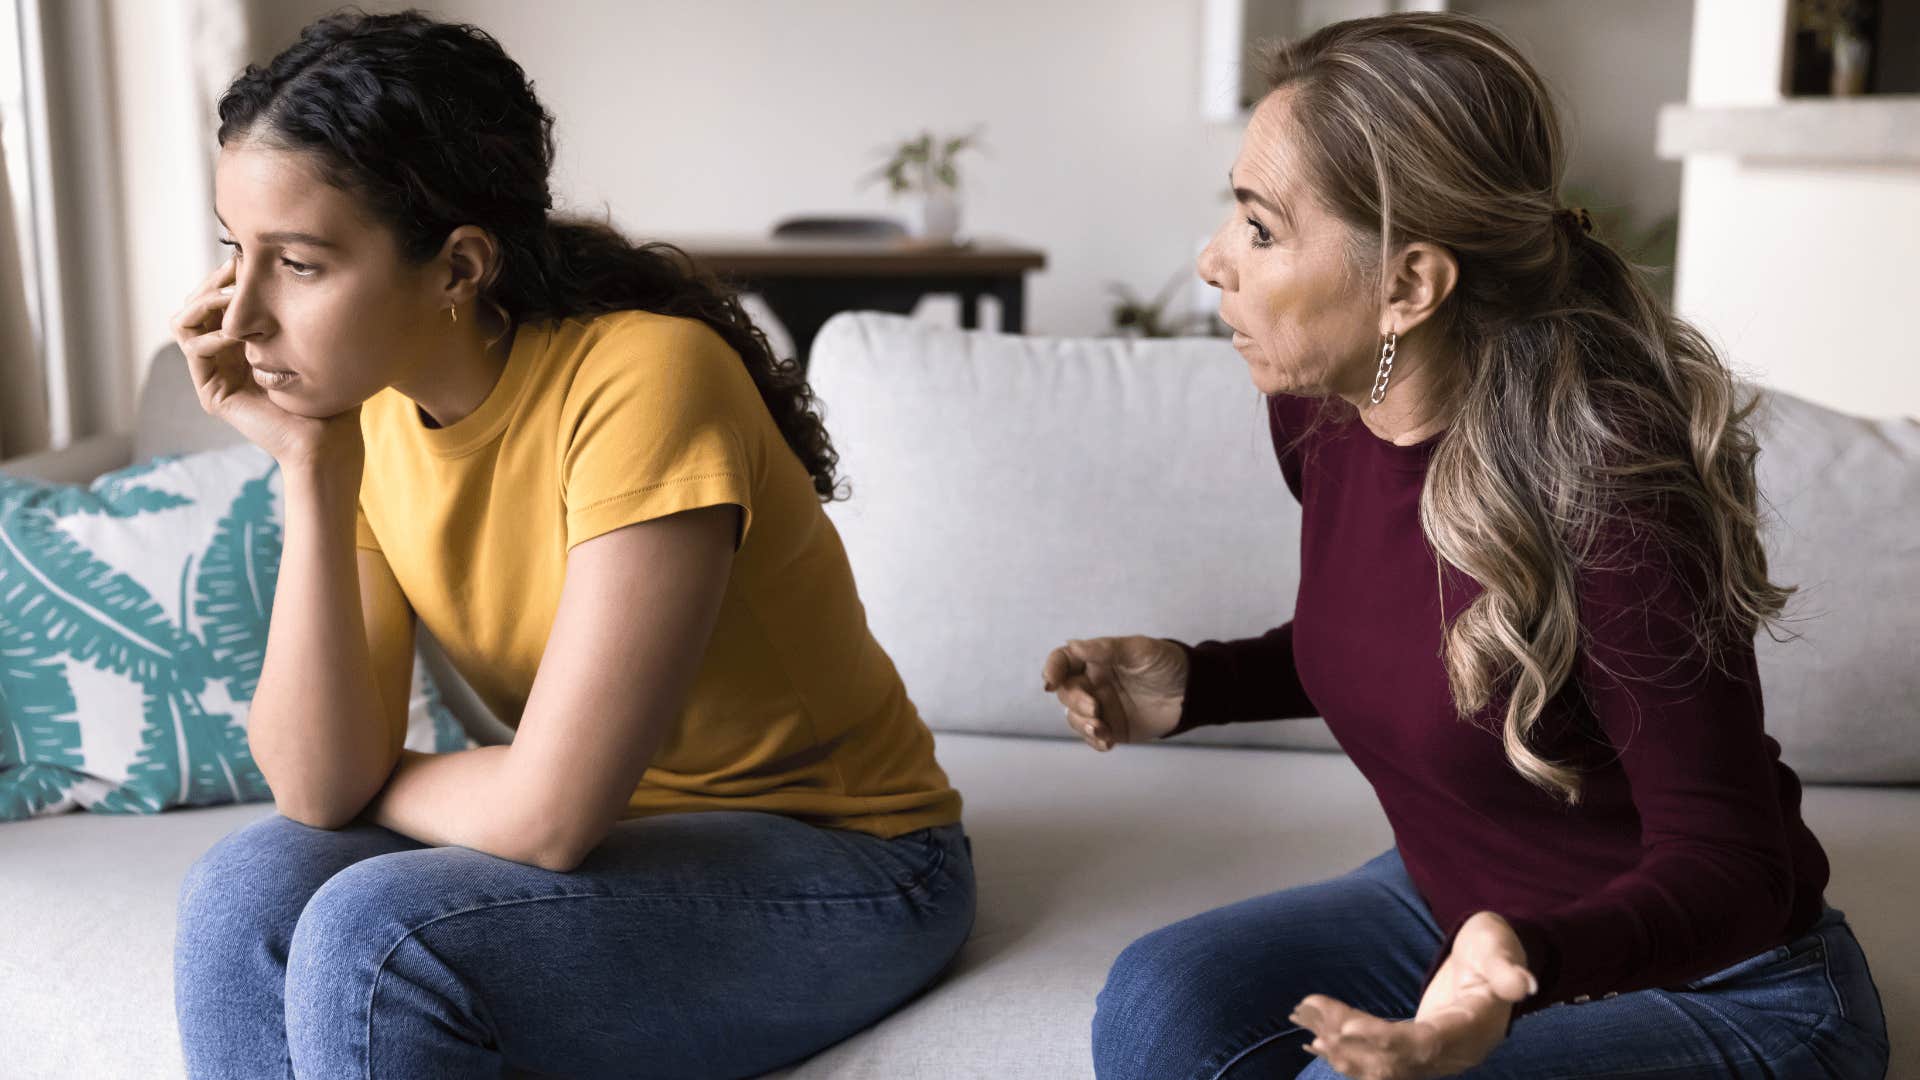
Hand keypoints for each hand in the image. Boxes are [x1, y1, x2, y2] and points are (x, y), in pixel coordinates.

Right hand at [169, 255, 363, 470]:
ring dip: (204, 303)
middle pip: (195, 306)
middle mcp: (223, 356)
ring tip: (232, 296)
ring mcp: (214, 375)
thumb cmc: (331, 392)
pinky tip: (236, 332)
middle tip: (234, 268)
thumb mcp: (315, 341)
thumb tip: (302, 268)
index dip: (225, 277)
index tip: (245, 257)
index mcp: (243, 343)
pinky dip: (211, 335)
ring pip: (184, 323)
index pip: (217, 300)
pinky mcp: (212, 393)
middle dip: (211, 283)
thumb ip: (299, 310)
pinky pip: (194, 352)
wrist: (330, 439)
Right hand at [1041, 636, 1188, 749]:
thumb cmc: (1166, 663)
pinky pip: (1094, 737)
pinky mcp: (1114, 728)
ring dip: (1083, 724)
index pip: (1064, 661)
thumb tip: (1073, 644)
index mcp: (1096, 660)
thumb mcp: (1139, 650)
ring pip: (1075, 717)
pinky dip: (1095, 741)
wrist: (1193, 692)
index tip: (1049, 681)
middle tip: (1095, 708)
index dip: (1052, 668)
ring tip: (1102, 730)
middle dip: (1075, 702)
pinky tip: (1107, 743)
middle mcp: (1094, 683)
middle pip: (1067, 692)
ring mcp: (1103, 707)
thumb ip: (1106, 649)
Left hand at [1289, 911, 1536, 1079]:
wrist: (1496, 964)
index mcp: (1472, 1031)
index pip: (1423, 1045)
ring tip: (1304, 1022)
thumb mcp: (1501, 949)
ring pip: (1381, 1066)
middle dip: (1348, 1041)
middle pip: (1394, 1060)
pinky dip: (1346, 1053)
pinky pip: (1378, 1061)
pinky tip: (1313, 1041)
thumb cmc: (1495, 949)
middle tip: (1309, 1013)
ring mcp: (1433, 1057)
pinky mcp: (1415, 1052)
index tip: (1344, 1027)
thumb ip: (1508, 969)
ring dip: (1339, 1048)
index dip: (1383, 1041)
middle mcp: (1452, 1054)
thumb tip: (1525, 984)